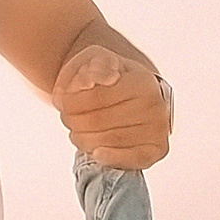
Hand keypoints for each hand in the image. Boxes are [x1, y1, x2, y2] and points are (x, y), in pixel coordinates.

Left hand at [54, 43, 169, 169]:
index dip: (72, 103)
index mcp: (142, 81)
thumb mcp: (98, 60)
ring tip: (77, 132)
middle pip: (99, 121)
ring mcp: (158, 129)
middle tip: (67, 119)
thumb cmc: (112, 78)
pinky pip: (129, 159)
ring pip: (109, 140)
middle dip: (75, 121)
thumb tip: (102, 79)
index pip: (97, 98)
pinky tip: (96, 153)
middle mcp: (155, 106)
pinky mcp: (157, 150)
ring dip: (84, 139)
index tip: (61, 103)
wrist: (134, 93)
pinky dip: (110, 158)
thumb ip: (94, 68)